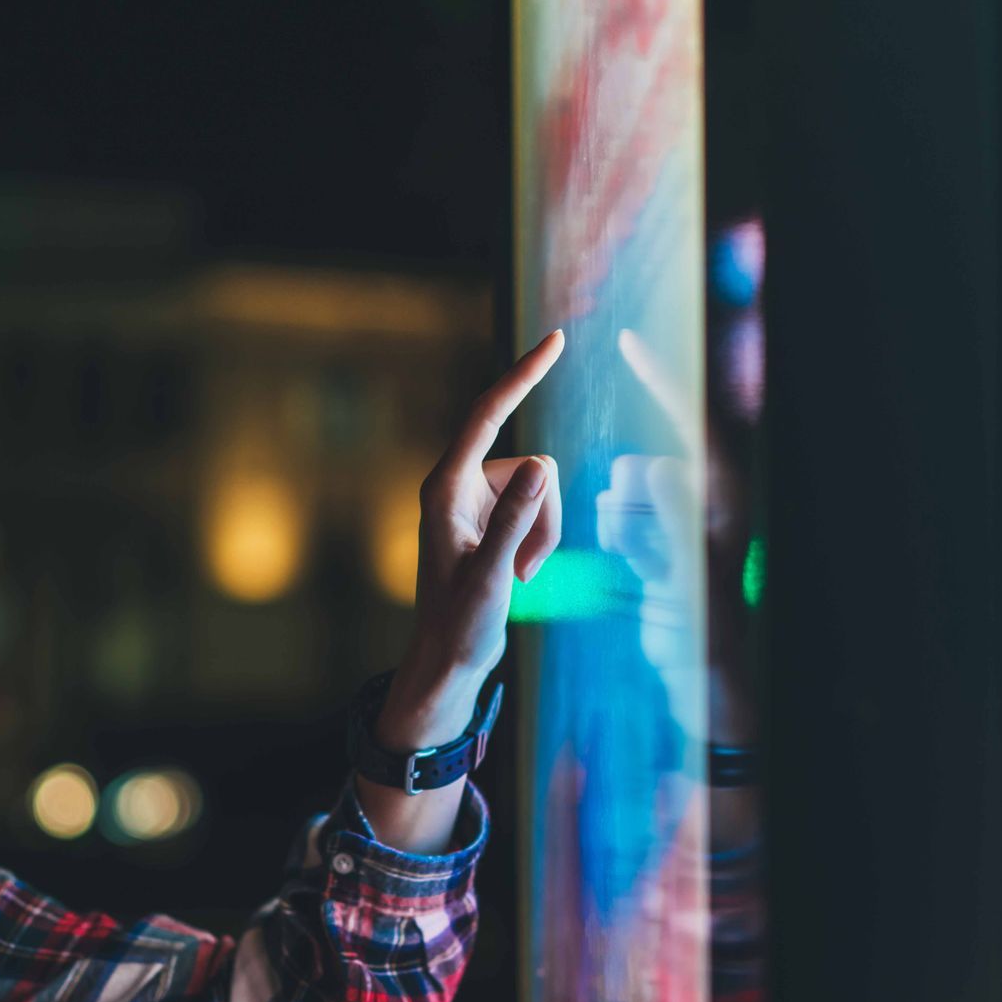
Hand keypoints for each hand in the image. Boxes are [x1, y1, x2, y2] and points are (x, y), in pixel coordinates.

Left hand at [399, 330, 565, 688]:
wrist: (449, 660)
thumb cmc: (460, 624)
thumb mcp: (492, 574)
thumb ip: (516, 520)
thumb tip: (542, 465)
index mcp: (446, 487)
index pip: (488, 415)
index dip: (523, 375)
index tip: (555, 341)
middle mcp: (459, 486)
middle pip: (530, 466)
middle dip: (544, 512)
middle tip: (525, 569)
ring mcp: (477, 503)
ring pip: (540, 490)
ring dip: (544, 533)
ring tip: (519, 577)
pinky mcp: (492, 520)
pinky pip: (538, 510)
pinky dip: (540, 541)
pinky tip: (519, 577)